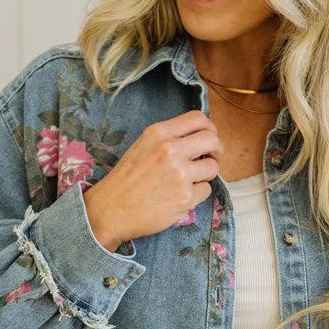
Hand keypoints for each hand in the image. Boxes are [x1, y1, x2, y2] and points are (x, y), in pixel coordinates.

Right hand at [82, 109, 224, 249]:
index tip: (208, 139)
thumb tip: (200, 137)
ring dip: (205, 174)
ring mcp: (180, 174)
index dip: (209, 129)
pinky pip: (206, 190)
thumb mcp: (143, 146)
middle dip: (216, 150)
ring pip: (213, 167)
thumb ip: (169, 138)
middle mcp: (171, 150)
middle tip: (210, 158)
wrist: (111, 210)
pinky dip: (197, 193)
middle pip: (212, 140)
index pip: (198, 119)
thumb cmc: (126, 179)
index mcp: (159, 133)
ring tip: (188, 181)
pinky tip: (180, 196)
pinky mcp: (185, 197)